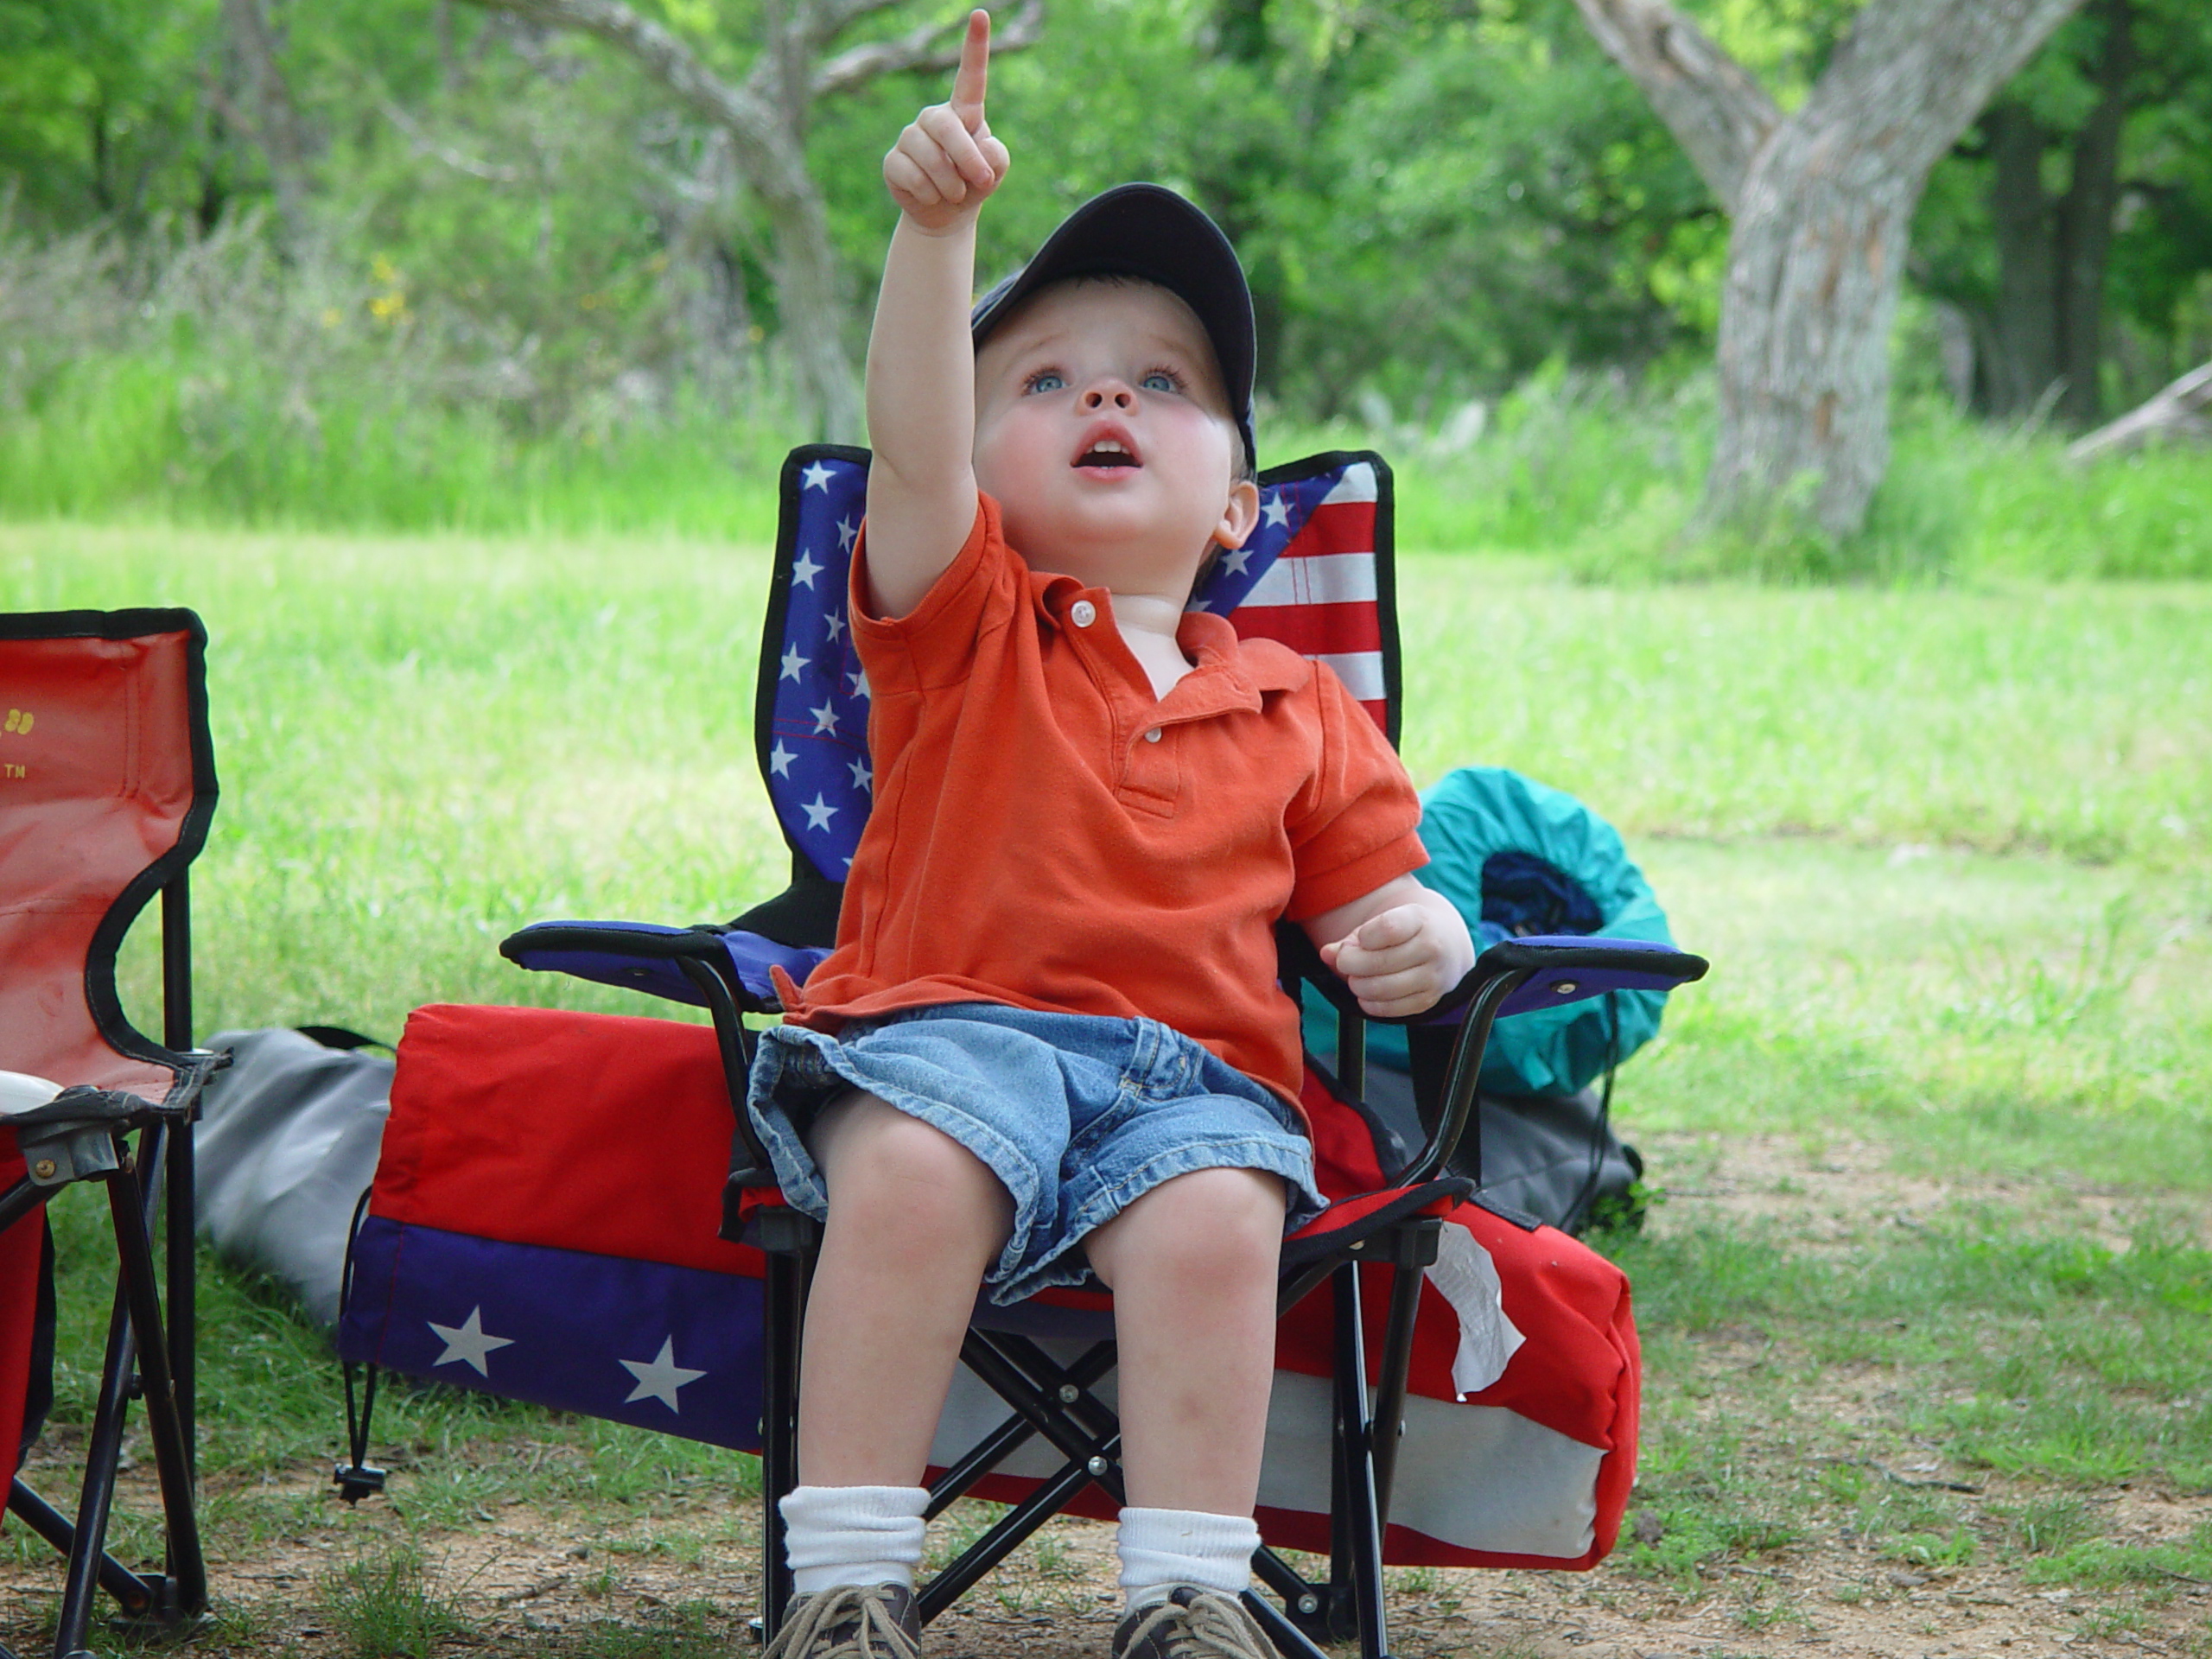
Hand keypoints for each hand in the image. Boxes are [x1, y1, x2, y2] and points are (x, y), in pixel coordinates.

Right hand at [884, 10, 1010, 233]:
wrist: (946, 213)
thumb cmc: (974, 183)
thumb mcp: (995, 171)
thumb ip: (997, 157)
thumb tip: (980, 151)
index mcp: (963, 112)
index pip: (970, 77)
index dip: (975, 46)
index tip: (980, 15)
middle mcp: (934, 118)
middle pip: (946, 128)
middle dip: (967, 159)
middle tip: (982, 183)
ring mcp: (910, 137)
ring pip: (929, 158)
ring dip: (950, 184)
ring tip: (954, 194)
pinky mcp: (893, 161)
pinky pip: (912, 175)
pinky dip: (929, 194)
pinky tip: (931, 196)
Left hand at [1319, 901, 1469, 1019]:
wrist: (1447, 944)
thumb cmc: (1405, 931)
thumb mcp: (1383, 923)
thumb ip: (1352, 938)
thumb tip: (1326, 953)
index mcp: (1421, 920)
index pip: (1388, 929)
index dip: (1364, 937)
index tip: (1360, 939)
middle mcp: (1433, 948)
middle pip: (1379, 962)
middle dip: (1350, 964)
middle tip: (1345, 961)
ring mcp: (1433, 977)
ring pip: (1382, 988)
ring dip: (1358, 985)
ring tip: (1355, 978)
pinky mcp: (1428, 1000)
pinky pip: (1390, 1009)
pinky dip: (1369, 1004)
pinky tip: (1366, 993)